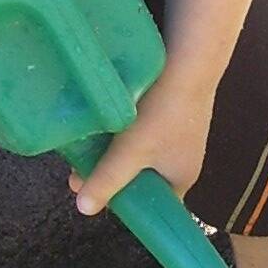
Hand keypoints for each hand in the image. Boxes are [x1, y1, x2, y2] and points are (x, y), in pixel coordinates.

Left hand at [70, 67, 215, 215]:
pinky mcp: (171, 112)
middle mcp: (183, 160)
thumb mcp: (130, 152)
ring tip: (84, 145)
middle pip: (140, 179)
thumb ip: (107, 180)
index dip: (126, 205)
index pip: (153, 206)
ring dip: (113, 151)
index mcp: (182, 179)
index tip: (98, 196)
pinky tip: (104, 123)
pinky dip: (123, 132)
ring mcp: (178, 135)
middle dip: (111, 175)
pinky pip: (141, 131)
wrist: (189, 58)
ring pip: (138, 153)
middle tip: (78, 171)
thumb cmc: (164, 112)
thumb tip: (84, 209)